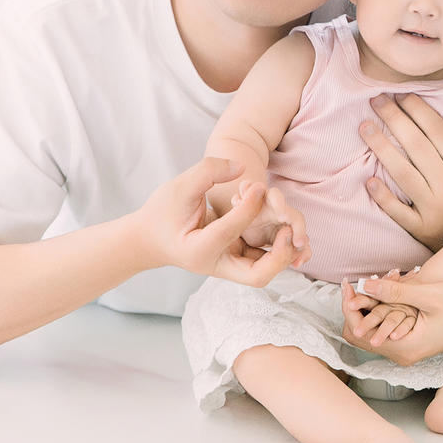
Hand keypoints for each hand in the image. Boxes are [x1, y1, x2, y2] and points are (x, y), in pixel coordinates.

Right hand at [130, 157, 296, 285]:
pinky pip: (261, 261)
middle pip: (258, 275)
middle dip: (279, 255)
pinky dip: (276, 249)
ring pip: (264, 272)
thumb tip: (241, 167)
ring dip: (283, 254)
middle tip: (288, 229)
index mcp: (197, 250)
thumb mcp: (180, 186)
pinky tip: (283, 227)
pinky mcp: (234, 261)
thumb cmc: (162, 212)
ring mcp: (227, 267)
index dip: (248, 208)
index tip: (258, 187)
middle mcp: (216, 265)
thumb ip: (208, 171)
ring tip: (292, 227)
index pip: (230, 231)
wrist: (150, 238)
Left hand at [339, 274, 442, 365]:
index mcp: (404, 347)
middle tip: (359, 282)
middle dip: (357, 307)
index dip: (350, 306)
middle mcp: (402, 354)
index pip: (358, 331)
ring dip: (369, 307)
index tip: (350, 284)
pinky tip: (388, 290)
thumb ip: (394, 292)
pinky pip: (385, 328)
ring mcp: (406, 350)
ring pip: (371, 330)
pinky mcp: (411, 343)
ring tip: (375, 282)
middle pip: (360, 334)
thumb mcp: (428, 295)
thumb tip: (363, 285)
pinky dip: (381, 310)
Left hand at [359, 93, 442, 250]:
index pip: (439, 131)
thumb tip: (430, 98)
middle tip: (376, 101)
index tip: (400, 94)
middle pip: (418, 147)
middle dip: (395, 120)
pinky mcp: (421, 229)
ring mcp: (436, 209)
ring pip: (404, 174)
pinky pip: (398, 211)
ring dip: (382, 148)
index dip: (418, 110)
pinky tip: (367, 180)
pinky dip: (383, 196)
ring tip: (365, 127)